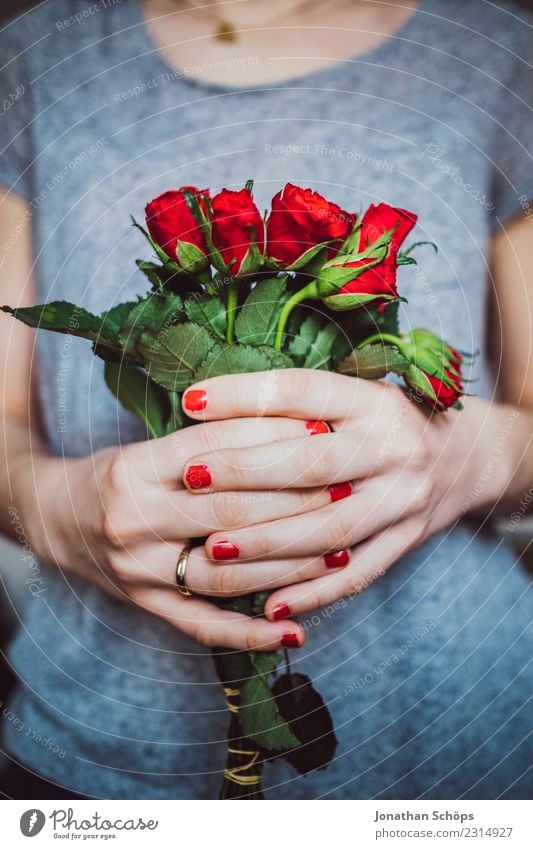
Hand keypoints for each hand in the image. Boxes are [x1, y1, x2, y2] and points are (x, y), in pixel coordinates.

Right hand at [21, 416, 326, 649]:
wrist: (52, 517)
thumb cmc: (111, 474)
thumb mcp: (147, 446)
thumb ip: (207, 441)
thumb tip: (288, 425)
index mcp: (136, 468)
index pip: (218, 451)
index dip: (276, 440)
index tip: (325, 432)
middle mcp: (134, 519)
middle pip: (229, 511)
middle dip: (296, 500)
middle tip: (348, 489)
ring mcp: (138, 569)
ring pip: (225, 573)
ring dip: (287, 566)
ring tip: (340, 553)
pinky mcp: (145, 604)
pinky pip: (202, 626)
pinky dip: (250, 634)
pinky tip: (293, 634)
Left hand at [179, 369, 500, 620]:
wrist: (467, 456)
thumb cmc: (390, 421)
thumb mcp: (358, 395)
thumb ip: (302, 406)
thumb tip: (216, 409)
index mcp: (373, 401)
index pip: (302, 392)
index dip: (245, 396)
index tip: (193, 400)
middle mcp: (393, 447)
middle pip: (311, 464)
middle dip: (245, 472)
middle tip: (191, 477)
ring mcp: (403, 499)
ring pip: (329, 530)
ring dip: (267, 543)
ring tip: (213, 549)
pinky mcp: (407, 540)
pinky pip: (357, 576)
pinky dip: (312, 593)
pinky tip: (270, 606)